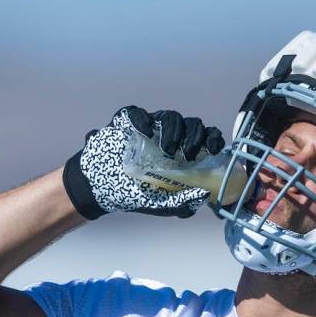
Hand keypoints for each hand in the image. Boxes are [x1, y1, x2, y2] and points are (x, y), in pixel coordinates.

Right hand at [63, 107, 224, 219]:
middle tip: (189, 153)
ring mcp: (150, 127)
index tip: (213, 149)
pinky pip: (137, 113)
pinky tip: (143, 132)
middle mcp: (170, 137)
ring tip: (167, 151)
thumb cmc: (136, 194)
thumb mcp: (162, 203)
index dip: (212, 138)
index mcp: (183, 153)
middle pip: (192, 124)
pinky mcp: (128, 122)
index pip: (205, 138)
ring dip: (173, 131)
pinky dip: (142, 120)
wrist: (102, 189)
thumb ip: (183, 202)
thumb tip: (203, 196)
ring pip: (169, 116)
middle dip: (195, 136)